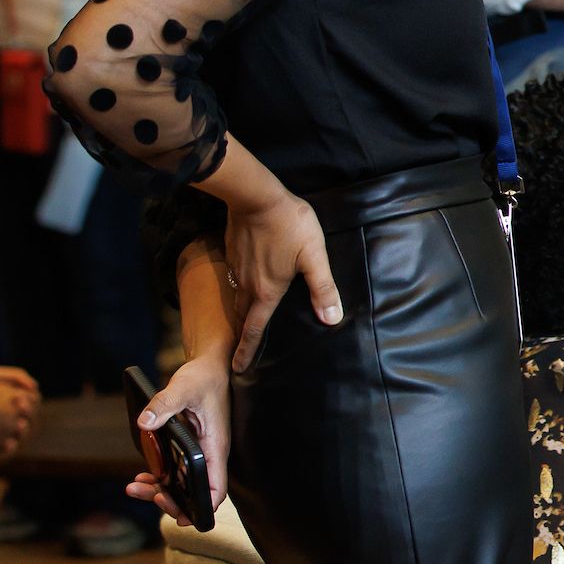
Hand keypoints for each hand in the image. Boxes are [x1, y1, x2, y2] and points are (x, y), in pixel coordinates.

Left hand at [125, 354, 229, 525]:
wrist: (209, 366)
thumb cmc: (204, 377)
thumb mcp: (184, 387)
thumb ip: (164, 404)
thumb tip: (144, 423)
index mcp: (214, 446)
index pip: (216, 487)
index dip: (203, 507)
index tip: (183, 515)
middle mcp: (208, 454)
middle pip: (195, 492)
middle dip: (172, 502)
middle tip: (151, 498)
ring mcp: (197, 452)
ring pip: (182, 484)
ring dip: (159, 491)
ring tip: (134, 487)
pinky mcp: (187, 446)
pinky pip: (174, 470)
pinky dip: (158, 477)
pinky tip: (142, 476)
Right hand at [223, 187, 341, 371]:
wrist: (256, 196)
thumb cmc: (289, 225)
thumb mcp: (314, 256)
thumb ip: (323, 287)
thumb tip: (332, 318)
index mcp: (266, 291)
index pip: (254, 329)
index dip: (247, 351)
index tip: (238, 368)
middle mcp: (247, 285)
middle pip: (243, 316)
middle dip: (241, 335)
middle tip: (239, 351)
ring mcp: (236, 268)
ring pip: (237, 298)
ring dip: (239, 313)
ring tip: (243, 321)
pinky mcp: (232, 253)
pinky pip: (234, 278)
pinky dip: (238, 289)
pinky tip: (246, 283)